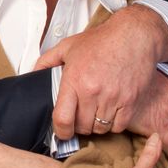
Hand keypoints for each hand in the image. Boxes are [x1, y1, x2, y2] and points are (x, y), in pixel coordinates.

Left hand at [34, 4, 167, 139]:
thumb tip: (33, 74)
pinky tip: (111, 112)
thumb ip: (47, 61)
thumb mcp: (68, 46)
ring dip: (97, 125)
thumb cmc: (101, 40)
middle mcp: (93, 91)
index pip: (63, 119)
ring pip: (101, 128)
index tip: (62, 132)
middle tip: (81, 117)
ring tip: (96, 113)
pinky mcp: (131, 101)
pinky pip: (120, 126)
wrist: (134, 35)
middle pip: (83, 126)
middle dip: (79, 126)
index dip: (61, 131)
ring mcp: (113, 97)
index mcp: (75, 80)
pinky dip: (114, 123)